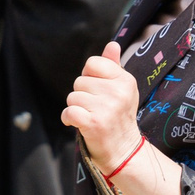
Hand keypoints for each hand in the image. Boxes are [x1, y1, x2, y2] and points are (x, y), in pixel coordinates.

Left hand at [63, 42, 145, 169]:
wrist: (123, 150)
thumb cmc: (119, 117)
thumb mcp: (122, 90)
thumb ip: (114, 66)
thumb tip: (112, 44)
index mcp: (125, 80)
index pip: (92, 64)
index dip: (89, 77)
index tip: (98, 91)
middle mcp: (118, 92)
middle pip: (80, 81)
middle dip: (82, 95)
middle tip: (96, 109)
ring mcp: (107, 108)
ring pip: (72, 97)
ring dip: (76, 108)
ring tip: (91, 117)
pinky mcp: (94, 123)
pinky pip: (68, 111)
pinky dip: (68, 119)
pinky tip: (78, 124)